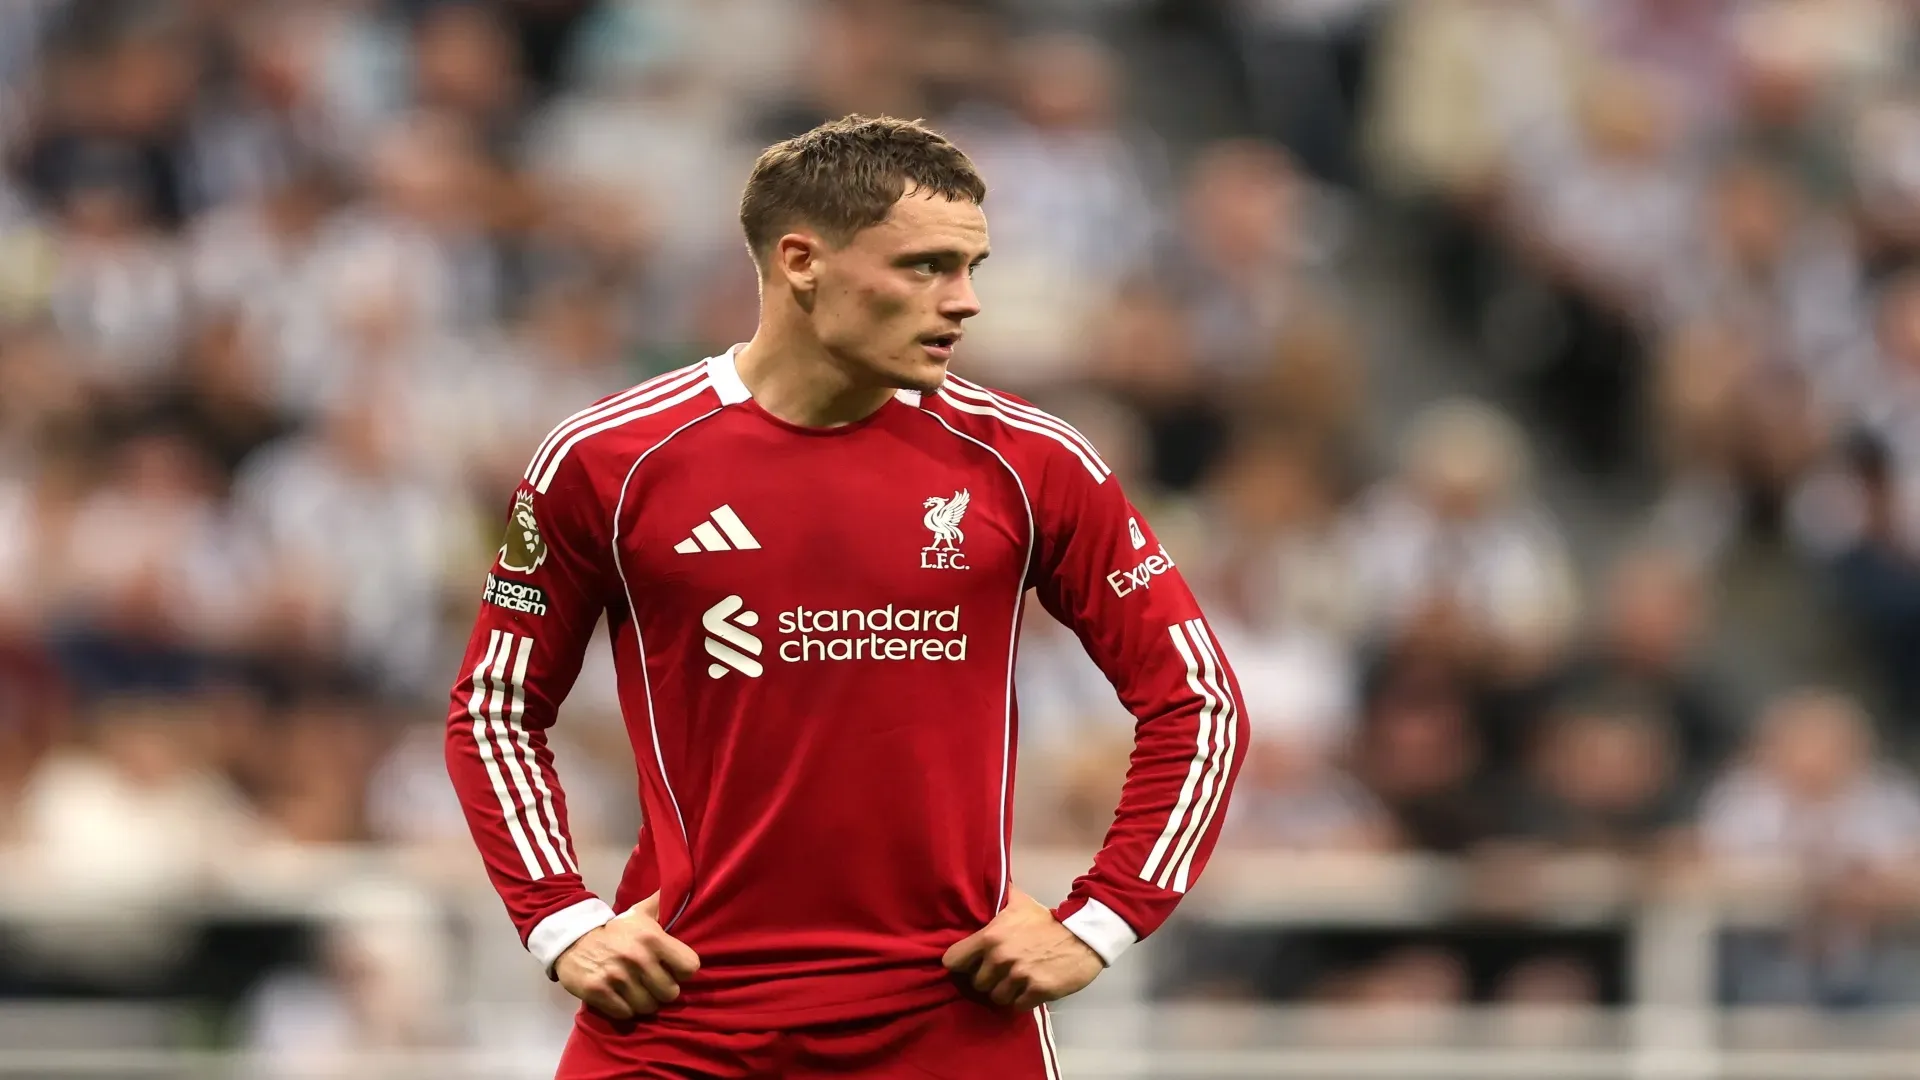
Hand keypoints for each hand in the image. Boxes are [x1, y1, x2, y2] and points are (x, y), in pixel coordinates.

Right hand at [554, 892, 700, 1019]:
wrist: (571, 939)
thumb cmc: (614, 929)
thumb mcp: (640, 913)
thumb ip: (662, 903)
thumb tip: (683, 883)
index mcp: (653, 938)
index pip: (689, 967)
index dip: (683, 971)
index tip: (673, 970)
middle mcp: (638, 958)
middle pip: (670, 993)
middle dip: (662, 991)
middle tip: (652, 984)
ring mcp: (617, 977)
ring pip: (648, 1007)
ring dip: (643, 1002)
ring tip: (636, 992)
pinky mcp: (598, 992)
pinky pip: (625, 1013)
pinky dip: (624, 1009)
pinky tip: (620, 998)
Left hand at [942, 887, 1104, 1008]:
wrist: (1083, 936)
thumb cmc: (1048, 920)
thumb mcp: (1019, 903)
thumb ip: (1000, 897)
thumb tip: (987, 879)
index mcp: (990, 936)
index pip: (953, 960)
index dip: (960, 964)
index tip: (970, 964)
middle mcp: (1000, 958)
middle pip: (976, 983)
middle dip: (988, 980)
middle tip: (1001, 973)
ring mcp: (1019, 976)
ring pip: (996, 998)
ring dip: (1005, 992)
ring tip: (1016, 983)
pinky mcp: (1037, 991)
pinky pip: (1017, 1007)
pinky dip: (1022, 1001)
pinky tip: (1029, 991)